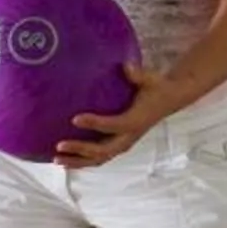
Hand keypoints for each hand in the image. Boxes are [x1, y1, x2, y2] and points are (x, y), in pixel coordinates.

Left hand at [57, 61, 177, 167]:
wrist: (169, 99)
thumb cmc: (156, 87)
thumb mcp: (150, 78)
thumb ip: (138, 74)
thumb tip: (126, 66)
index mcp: (135, 121)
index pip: (113, 125)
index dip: (94, 123)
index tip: (74, 118)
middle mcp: (129, 136)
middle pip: (103, 150)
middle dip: (80, 150)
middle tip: (60, 145)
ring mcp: (124, 143)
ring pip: (100, 158)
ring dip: (78, 161)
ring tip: (57, 159)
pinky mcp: (120, 144)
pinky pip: (101, 157)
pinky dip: (83, 161)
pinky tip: (67, 160)